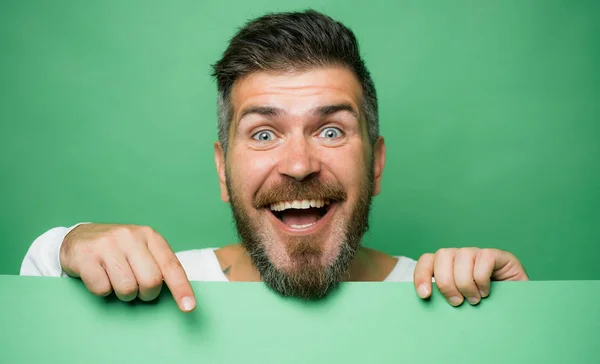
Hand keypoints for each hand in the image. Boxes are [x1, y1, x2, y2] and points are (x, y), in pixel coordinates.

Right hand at [60, 223, 194, 311]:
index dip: (182, 289)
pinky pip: (102, 289)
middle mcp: (130, 236)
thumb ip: (158, 265)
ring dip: (124, 293)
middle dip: (145, 293)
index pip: (172, 266)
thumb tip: (179, 294)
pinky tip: (99, 276)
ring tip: (116, 280)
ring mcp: (107, 244)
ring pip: (127, 288)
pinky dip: (102, 290)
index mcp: (150, 236)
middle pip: (151, 281)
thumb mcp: (141, 250)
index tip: (189, 308)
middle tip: (137, 288)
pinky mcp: (86, 256)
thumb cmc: (118, 250)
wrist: (79, 238)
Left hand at [413, 248, 527, 305]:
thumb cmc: (484, 310)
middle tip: (456, 302)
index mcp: (447, 266)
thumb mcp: (460, 304)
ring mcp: (479, 254)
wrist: (518, 311)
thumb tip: (426, 302)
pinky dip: (482, 277)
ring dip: (465, 282)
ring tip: (473, 299)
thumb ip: (444, 298)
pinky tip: (486, 292)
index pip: (427, 260)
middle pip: (442, 255)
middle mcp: (461, 257)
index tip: (425, 295)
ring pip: (462, 255)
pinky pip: (484, 257)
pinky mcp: (499, 256)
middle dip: (446, 282)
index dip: (422, 274)